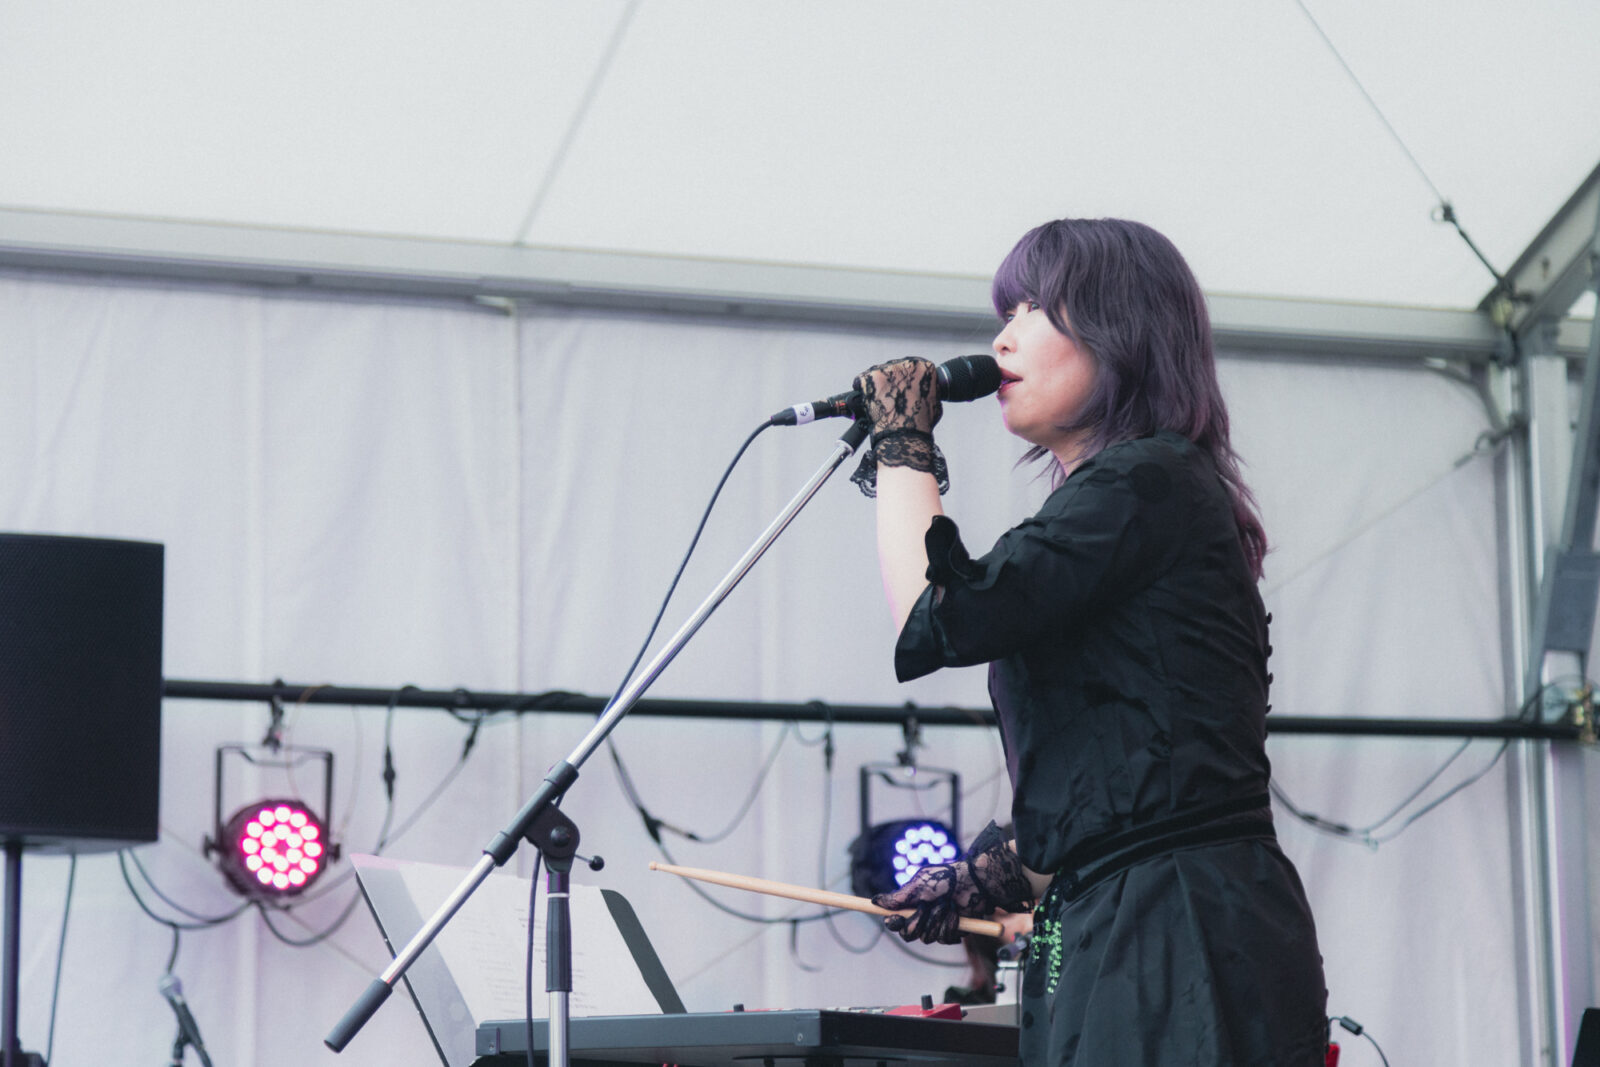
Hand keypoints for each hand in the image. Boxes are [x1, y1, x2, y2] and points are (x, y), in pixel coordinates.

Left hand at [852, 359, 941, 437]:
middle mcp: (906, 364)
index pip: (909, 366)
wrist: (904, 436)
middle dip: (889, 381)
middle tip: (889, 398)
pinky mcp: (870, 377)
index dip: (903, 379)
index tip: (900, 387)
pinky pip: (860, 380)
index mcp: (923, 367)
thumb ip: (928, 391)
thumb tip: (922, 390)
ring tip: (880, 402)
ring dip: (876, 386)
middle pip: (892, 368)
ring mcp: (887, 369)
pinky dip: (861, 390)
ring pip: (876, 373)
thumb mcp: (934, 403)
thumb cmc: (918, 423)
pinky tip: (867, 401)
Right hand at [871, 821, 1034, 944]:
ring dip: (938, 920)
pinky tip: (957, 913)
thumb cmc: (946, 878)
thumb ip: (898, 897)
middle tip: (927, 906)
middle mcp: (922, 917)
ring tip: (947, 904)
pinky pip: (945, 939)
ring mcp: (937, 926)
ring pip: (927, 938)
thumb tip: (876, 900)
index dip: (893, 923)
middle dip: (918, 921)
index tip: (894, 919)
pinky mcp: (952, 932)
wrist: (975, 882)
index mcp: (911, 905)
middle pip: (909, 934)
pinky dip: (951, 925)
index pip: (895, 922)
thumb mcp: (919, 884)